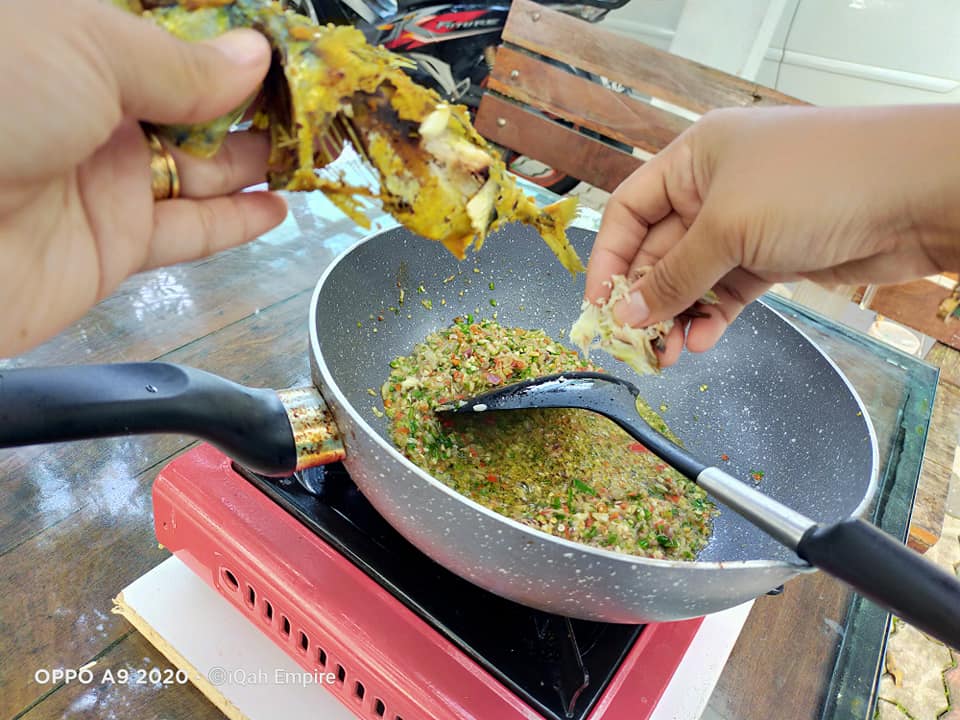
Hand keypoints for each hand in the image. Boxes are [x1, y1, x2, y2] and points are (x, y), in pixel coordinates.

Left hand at [0, 0, 287, 355]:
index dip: (223, 47)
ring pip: (196, 171)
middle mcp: (84, 111)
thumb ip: (179, 62)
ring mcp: (98, 181)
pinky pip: (187, 233)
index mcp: (71, 44)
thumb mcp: (86, 48)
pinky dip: (235, 224)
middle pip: (187, 107)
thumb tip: (249, 57)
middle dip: (248, 106)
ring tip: (307, 153)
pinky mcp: (109, 247)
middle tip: (307, 107)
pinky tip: (276, 207)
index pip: (165, 43)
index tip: (278, 51)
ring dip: (252, 164)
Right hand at [585, 104, 959, 366]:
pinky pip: (728, 291)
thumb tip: (631, 313)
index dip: (609, 259)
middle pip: (659, 250)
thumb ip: (675, 275)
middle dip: (646, 298)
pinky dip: (713, 317)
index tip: (600, 307)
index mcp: (693, 159)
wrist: (916, 195)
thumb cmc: (816, 183)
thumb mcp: (728, 227)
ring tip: (668, 354)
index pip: (629, 211)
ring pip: (693, 277)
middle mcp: (714, 188)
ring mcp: (746, 224)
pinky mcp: (774, 255)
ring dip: (678, 316)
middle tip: (636, 344)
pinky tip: (704, 340)